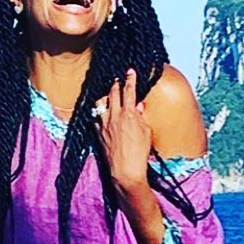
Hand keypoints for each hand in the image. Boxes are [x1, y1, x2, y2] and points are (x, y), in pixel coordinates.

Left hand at [94, 69, 151, 193]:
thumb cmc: (140, 154)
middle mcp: (114, 116)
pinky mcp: (99, 134)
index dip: (130, 79)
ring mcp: (104, 124)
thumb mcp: (146, 133)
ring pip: (101, 103)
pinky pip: (97, 119)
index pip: (129, 90)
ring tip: (108, 95)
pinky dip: (100, 114)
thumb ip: (141, 118)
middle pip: (113, 93)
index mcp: (129, 114)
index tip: (130, 71)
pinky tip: (103, 114)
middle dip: (116, 84)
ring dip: (105, 97)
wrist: (126, 171)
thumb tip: (139, 107)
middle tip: (117, 79)